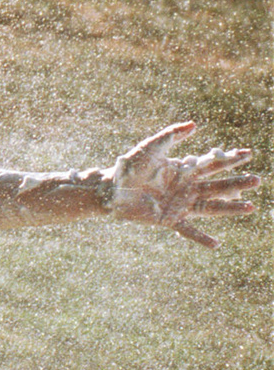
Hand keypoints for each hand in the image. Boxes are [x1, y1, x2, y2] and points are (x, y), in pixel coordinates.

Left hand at [109, 121, 258, 248]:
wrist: (112, 189)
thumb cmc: (130, 167)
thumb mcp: (151, 148)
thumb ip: (171, 136)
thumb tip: (194, 125)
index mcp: (185, 170)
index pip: (212, 164)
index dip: (230, 159)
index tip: (249, 153)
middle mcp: (187, 188)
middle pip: (217, 185)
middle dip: (237, 183)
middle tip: (257, 180)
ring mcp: (180, 205)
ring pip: (210, 207)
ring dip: (230, 208)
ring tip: (250, 208)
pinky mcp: (169, 220)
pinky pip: (188, 231)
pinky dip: (201, 238)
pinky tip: (217, 244)